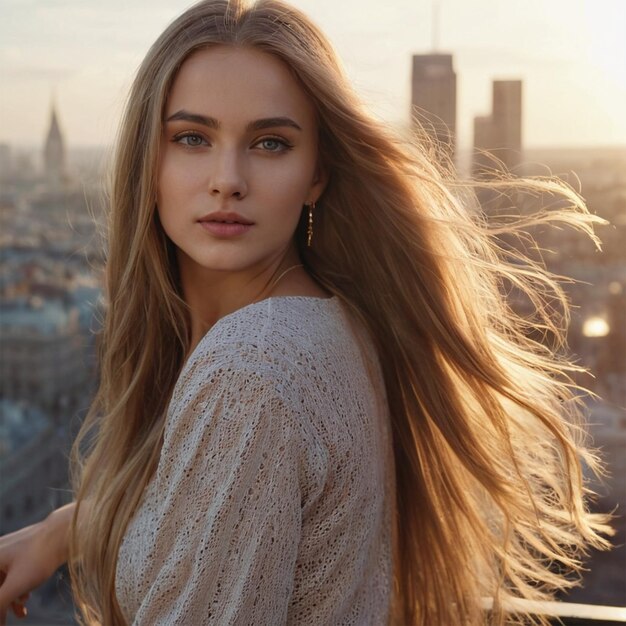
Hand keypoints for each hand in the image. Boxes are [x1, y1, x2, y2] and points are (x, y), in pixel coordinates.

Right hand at [0, 505, 72, 625]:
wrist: (68, 531)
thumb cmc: (40, 556)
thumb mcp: (15, 585)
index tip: (3, 618)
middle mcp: (0, 552)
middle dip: (1, 604)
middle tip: (7, 621)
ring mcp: (12, 550)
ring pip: (5, 580)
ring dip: (10, 599)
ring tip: (21, 613)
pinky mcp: (26, 551)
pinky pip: (15, 573)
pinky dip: (19, 587)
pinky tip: (26, 598)